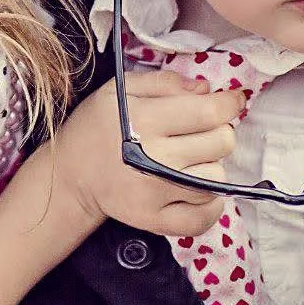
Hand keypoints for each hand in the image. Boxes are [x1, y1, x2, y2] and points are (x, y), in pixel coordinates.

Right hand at [57, 71, 242, 237]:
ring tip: (188, 161)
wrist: (70, 176)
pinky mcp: (155, 221)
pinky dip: (210, 206)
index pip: (210, 112)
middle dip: (218, 132)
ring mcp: (155, 194)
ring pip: (217, 179)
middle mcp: (153, 158)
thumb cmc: (98, 127)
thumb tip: (207, 89)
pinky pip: (204, 218)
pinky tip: (197, 191)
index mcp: (144, 119)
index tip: (233, 101)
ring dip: (210, 167)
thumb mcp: (120, 91)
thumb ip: (164, 83)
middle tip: (197, 133)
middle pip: (221, 143)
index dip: (230, 103)